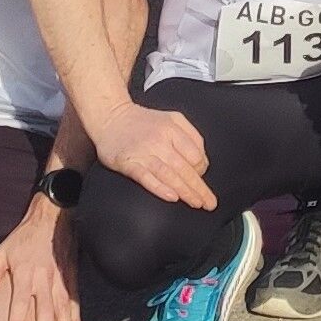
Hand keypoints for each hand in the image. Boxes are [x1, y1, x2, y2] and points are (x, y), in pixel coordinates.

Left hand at [0, 196, 82, 320]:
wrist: (53, 217)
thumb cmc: (23, 238)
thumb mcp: (0, 253)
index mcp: (25, 274)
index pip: (20, 302)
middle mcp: (44, 280)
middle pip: (45, 311)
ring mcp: (60, 280)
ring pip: (63, 310)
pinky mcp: (71, 279)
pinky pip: (74, 302)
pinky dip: (76, 320)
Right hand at [92, 99, 211, 208]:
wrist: (111, 118)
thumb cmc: (143, 122)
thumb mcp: (173, 119)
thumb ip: (190, 136)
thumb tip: (201, 159)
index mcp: (173, 128)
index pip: (195, 153)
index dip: (202, 170)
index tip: (202, 180)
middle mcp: (160, 140)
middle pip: (185, 167)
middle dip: (199, 188)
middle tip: (209, 202)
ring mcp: (144, 152)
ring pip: (169, 174)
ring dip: (185, 191)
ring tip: (195, 202)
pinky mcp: (129, 163)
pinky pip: (147, 178)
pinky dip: (160, 188)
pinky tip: (171, 196)